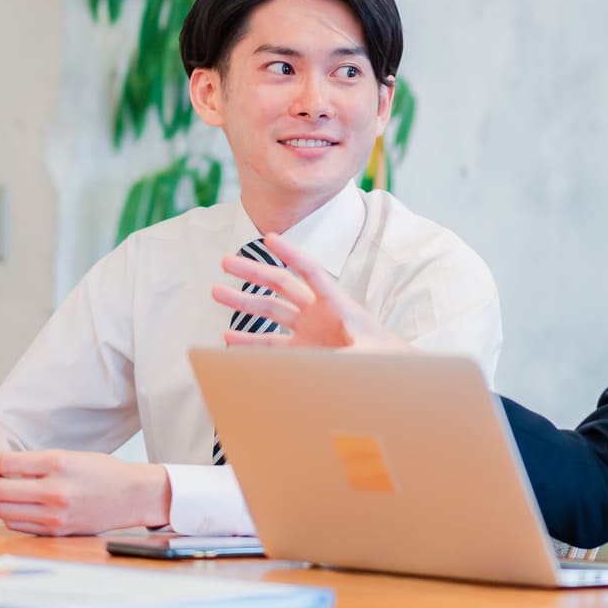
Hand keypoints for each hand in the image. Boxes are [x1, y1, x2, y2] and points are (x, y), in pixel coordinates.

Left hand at [0, 450, 171, 535]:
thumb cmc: (102, 472)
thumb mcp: (70, 456)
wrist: (132, 496)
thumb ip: (37, 463)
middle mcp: (55, 490)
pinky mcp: (56, 531)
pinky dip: (8, 515)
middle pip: (0, 490)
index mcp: (58, 463)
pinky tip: (12, 507)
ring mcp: (55, 514)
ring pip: (4, 510)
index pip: (6, 463)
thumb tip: (1, 468)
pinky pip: (18, 525)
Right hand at [211, 232, 413, 351]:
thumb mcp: (370, 354)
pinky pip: (270, 343)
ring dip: (244, 302)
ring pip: (270, 310)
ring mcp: (308, 330)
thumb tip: (336, 359)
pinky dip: (249, 341)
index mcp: (337, 303)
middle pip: (280, 284)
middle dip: (253, 272)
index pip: (309, 270)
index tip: (269, 237)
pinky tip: (228, 337)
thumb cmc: (386, 357)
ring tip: (216, 291)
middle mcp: (318, 311)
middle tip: (225, 262)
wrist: (391, 371)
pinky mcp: (302, 350)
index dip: (290, 252)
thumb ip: (351, 355)